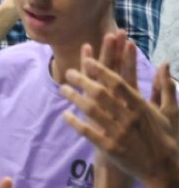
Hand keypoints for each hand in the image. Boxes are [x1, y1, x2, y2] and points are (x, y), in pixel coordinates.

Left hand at [60, 33, 178, 184]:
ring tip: (63, 89)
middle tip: (69, 73)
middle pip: (101, 94)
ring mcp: (119, 134)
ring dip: (75, 97)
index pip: (118, 83)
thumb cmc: (166, 138)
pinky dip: (75, 122)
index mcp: (142, 107)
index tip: (88, 60)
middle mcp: (129, 118)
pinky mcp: (110, 148)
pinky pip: (88, 132)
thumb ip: (165, 87)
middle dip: (82, 80)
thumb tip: (165, 63)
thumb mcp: (170, 112)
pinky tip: (66, 114)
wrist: (164, 169)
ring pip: (91, 110)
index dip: (102, 70)